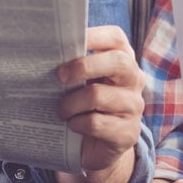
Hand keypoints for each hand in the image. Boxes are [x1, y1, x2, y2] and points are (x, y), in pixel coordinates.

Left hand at [55, 25, 145, 172]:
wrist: (99, 147)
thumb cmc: (88, 106)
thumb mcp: (85, 82)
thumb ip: (76, 65)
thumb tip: (48, 51)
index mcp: (123, 60)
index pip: (116, 38)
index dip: (94, 35)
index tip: (69, 40)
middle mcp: (134, 80)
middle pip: (117, 62)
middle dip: (83, 66)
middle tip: (59, 76)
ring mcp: (134, 106)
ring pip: (99, 96)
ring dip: (71, 103)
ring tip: (62, 110)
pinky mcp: (128, 132)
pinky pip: (96, 123)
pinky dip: (77, 123)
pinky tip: (73, 125)